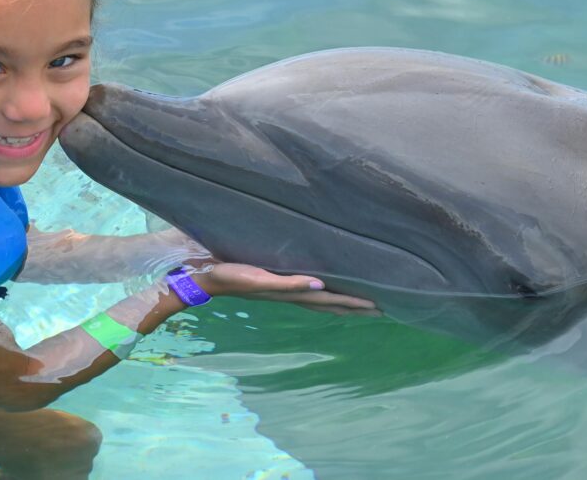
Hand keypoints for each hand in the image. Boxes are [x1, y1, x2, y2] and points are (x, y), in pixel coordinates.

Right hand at [190, 262, 380, 316]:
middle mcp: (290, 293)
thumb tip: (320, 285)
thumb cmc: (231, 275)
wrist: (205, 275)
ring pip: (319, 299)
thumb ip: (290, 283)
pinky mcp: (275, 281)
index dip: (353, 303)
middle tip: (381, 310)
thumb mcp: (260, 279)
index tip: (378, 307)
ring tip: (360, 305)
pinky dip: (320, 292)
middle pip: (329, 303)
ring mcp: (282, 289)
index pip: (330, 300)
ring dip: (340, 303)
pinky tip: (323, 289)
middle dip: (354, 306)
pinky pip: (305, 289)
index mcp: (291, 292)